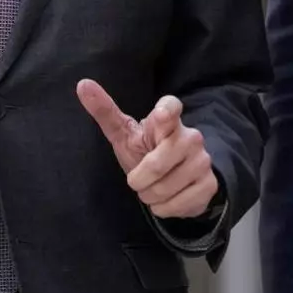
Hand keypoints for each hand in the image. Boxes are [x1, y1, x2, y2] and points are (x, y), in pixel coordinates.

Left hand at [77, 79, 218, 218]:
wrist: (178, 179)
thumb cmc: (146, 151)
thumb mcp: (124, 134)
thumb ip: (105, 111)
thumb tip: (82, 84)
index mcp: (167, 120)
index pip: (171, 108)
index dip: (166, 112)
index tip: (161, 115)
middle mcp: (190, 137)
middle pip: (156, 163)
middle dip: (139, 180)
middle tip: (139, 179)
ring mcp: (203, 160)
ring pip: (165, 188)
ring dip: (151, 196)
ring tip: (153, 188)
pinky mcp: (210, 184)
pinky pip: (178, 204)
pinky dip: (165, 208)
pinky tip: (168, 199)